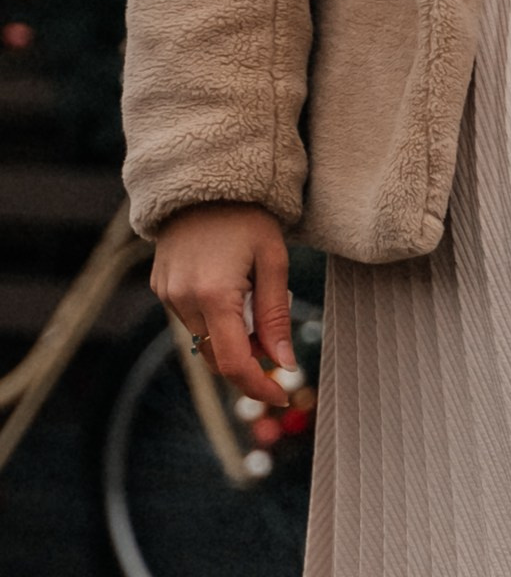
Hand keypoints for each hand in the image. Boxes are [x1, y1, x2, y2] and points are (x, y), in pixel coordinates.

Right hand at [149, 207, 298, 410]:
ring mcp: (167, 294)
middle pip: (216, 357)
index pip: (234, 362)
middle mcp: (183, 298)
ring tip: (255, 309)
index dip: (257, 386)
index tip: (280, 394)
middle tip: (276, 354)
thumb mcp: (273, 262)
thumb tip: (283, 364)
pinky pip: (190, 320)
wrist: (204, 182)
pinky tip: (231, 295)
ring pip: (203, 341)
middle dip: (248, 365)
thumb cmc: (247, 217)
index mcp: (214, 294)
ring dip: (231, 341)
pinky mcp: (161, 287)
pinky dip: (213, 323)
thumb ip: (276, 316)